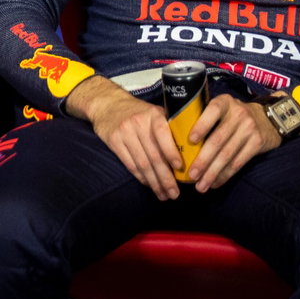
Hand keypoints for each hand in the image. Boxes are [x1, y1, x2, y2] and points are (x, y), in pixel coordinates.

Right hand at [66, 75, 182, 199]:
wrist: (108, 103)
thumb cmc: (139, 111)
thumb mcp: (155, 112)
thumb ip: (170, 128)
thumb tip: (191, 153)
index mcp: (153, 115)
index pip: (163, 135)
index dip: (171, 152)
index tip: (181, 168)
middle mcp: (138, 123)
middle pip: (154, 155)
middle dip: (166, 178)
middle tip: (175, 194)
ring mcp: (124, 132)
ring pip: (142, 163)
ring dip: (154, 182)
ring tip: (164, 195)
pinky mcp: (113, 141)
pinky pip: (130, 164)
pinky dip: (141, 177)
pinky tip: (149, 185)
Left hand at [185, 93, 279, 192]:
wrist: (268, 118)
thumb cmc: (233, 115)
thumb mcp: (222, 108)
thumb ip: (204, 117)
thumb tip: (177, 140)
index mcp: (224, 102)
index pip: (212, 111)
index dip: (201, 126)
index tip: (190, 141)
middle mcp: (238, 114)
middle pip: (218, 140)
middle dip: (203, 160)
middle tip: (191, 175)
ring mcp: (249, 129)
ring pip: (227, 155)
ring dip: (212, 173)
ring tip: (201, 185)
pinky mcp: (257, 143)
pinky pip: (238, 162)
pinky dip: (225, 175)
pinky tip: (215, 183)